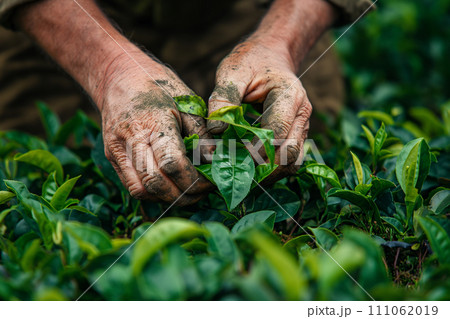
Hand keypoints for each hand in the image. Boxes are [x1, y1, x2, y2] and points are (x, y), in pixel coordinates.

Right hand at [97, 54, 213, 204]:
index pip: (172, 164)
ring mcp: (116, 150)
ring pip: (141, 191)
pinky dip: (154, 193)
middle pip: (156, 184)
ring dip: (167, 198)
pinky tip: (170, 185)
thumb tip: (214, 160)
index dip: (195, 180)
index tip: (212, 181)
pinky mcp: (111, 157)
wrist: (116, 75)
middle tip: (204, 191)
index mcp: (152, 122)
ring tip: (188, 191)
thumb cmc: (156, 84)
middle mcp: (129, 139)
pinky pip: (132, 187)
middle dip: (184, 195)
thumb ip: (201, 131)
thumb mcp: (185, 99)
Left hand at [207, 39, 311, 182]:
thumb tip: (217, 130)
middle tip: (233, 171)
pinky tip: (248, 168)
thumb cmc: (251, 62)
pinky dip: (270, 170)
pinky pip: (287, 162)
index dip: (255, 150)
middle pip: (289, 155)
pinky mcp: (295, 137)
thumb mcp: (233, 71)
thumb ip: (224, 97)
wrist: (270, 56)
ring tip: (240, 173)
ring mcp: (301, 128)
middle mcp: (301, 115)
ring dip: (267, 174)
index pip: (277, 133)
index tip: (230, 157)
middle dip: (262, 168)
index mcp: (289, 96)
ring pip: (292, 164)